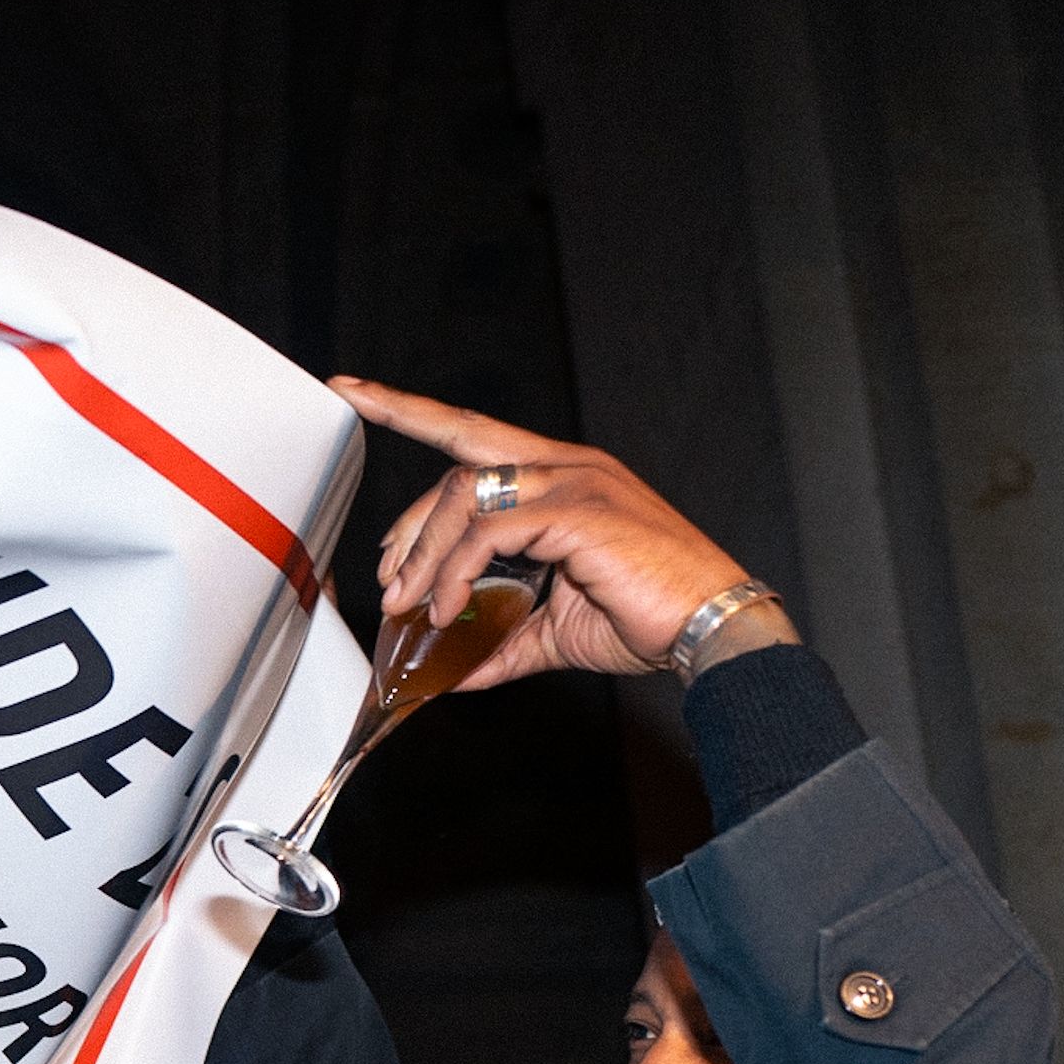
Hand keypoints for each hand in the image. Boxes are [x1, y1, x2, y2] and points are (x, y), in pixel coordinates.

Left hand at [332, 376, 797, 691]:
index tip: (353, 391)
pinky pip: (490, 532)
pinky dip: (456, 574)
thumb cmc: (646, 620)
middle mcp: (567, 465)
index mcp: (561, 478)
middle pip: (459, 458)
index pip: (472, 433)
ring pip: (467, 493)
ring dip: (426, 556)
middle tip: (389, 584)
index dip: (409, 410)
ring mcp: (575, 482)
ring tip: (413, 609)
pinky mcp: (579, 511)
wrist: (710, 630)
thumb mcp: (551, 631)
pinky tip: (450, 613)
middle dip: (410, 521)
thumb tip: (449, 673)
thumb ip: (497, 640)